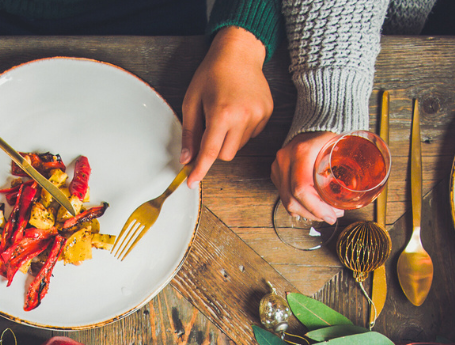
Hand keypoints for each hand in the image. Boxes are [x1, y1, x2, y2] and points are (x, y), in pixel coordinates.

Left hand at [180, 27, 270, 187]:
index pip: (209, 153)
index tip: (192, 182)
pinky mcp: (267, 114)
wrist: (239, 53)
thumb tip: (186, 159)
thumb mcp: (192, 101)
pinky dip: (241, 130)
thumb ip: (189, 133)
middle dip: (214, 149)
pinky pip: (250, 135)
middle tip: (209, 129)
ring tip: (225, 113)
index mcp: (222, 114)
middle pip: (225, 155)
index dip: (199, 170)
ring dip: (228, 138)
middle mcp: (243, 118)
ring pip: (238, 146)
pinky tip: (237, 110)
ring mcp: (258, 117)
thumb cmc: (212, 73)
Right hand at [271, 131, 341, 223]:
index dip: (315, 208)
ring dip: (306, 212)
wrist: (316, 122)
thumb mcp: (340, 150)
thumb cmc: (330, 135)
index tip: (331, 216)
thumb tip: (351, 201)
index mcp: (301, 152)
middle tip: (330, 217)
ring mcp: (278, 165)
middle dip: (313, 213)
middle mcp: (285, 159)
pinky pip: (284, 195)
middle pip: (292, 199)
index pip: (301, 189)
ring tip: (323, 213)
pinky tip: (310, 208)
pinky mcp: (276, 171)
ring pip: (286, 200)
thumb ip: (344, 172)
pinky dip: (298, 205)